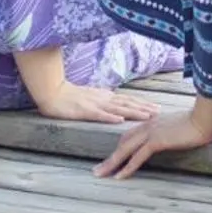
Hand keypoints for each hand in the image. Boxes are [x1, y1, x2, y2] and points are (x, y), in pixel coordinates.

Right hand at [32, 81, 158, 124]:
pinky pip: (99, 114)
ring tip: (147, 116)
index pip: (128, 100)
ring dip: (134, 112)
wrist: (52, 92)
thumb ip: (104, 100)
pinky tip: (120, 120)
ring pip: (118, 108)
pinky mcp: (84, 110)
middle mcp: (104, 99)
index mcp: (106, 96)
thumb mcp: (91, 96)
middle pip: (128, 103)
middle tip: (159, 112)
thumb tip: (117, 103)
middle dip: (144, 108)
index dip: (143, 103)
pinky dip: (110, 117)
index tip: (157, 107)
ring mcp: (95, 104)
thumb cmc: (70, 95)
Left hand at [94, 107, 211, 178]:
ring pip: (125, 149)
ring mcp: (151, 132)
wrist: (206, 117)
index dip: (120, 147)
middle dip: (109, 156)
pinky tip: (119, 177)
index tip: (112, 157)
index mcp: (154, 121)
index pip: (130, 135)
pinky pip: (137, 157)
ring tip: (100, 174)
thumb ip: (175, 129)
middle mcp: (148, 125)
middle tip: (98, 169)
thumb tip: (176, 135)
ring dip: (111, 163)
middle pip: (123, 142)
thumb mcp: (183, 125)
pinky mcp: (157, 141)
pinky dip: (127, 167)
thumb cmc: (200, 121)